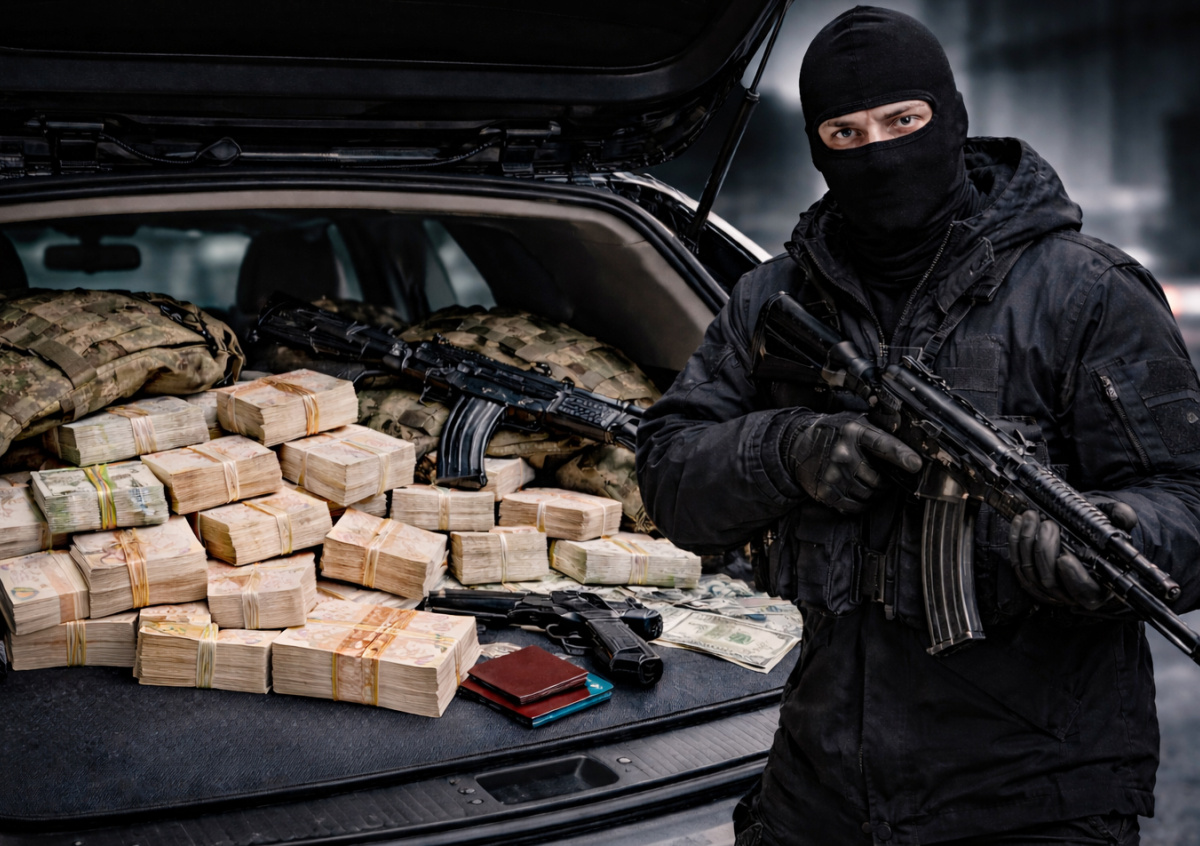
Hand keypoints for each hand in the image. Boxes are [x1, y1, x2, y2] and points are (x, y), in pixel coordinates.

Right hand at [783, 411, 922, 513]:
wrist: (796, 445)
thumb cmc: (832, 433)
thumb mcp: (854, 423)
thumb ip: (877, 432)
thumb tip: (909, 445)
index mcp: (854, 432)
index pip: (882, 444)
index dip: (901, 455)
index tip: (915, 464)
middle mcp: (843, 454)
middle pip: (878, 479)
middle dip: (884, 481)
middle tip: (882, 478)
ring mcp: (833, 475)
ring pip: (867, 495)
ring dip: (873, 494)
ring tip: (869, 485)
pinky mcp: (826, 492)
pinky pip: (853, 507)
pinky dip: (860, 504)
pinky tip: (856, 493)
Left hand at [1009, 497, 1138, 609]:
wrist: (1078, 527)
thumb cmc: (1096, 529)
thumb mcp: (1112, 520)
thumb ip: (1121, 517)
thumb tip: (1125, 517)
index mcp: (1099, 585)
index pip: (1085, 592)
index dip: (1074, 578)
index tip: (1065, 557)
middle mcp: (1071, 592)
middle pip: (1050, 581)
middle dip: (1045, 550)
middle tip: (1047, 523)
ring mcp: (1047, 587)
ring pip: (1029, 573)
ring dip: (1026, 542)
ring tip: (1031, 517)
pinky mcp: (1029, 577)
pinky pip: (1016, 564)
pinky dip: (1015, 543)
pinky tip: (1018, 522)